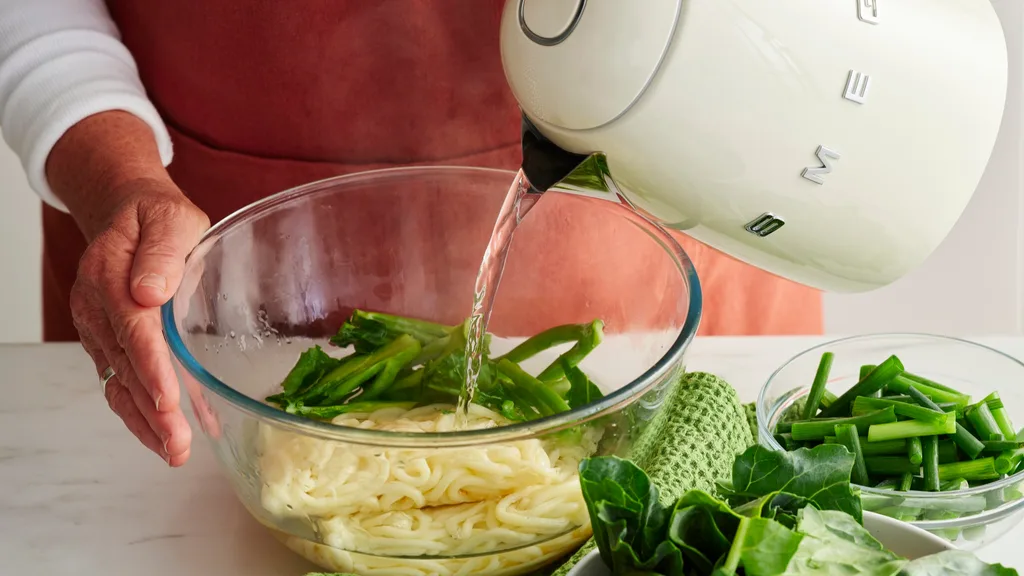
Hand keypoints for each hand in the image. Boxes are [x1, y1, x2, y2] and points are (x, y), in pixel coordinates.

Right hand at [47, 112, 209, 465]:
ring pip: (119, 384)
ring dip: (145, 423)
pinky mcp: (108, 344)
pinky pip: (121, 383)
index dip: (150, 367)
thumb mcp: (170, 218)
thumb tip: (150, 291)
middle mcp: (97, 310)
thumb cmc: (156, 217)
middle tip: (178, 444)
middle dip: (152, 411)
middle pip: (125, 367)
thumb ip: (162, 253)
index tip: (167, 399)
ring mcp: (99, 331)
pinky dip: (141, 413)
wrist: (127, 213)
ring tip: (173, 453)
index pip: (133, 330)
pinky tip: (165, 437)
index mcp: (111, 278)